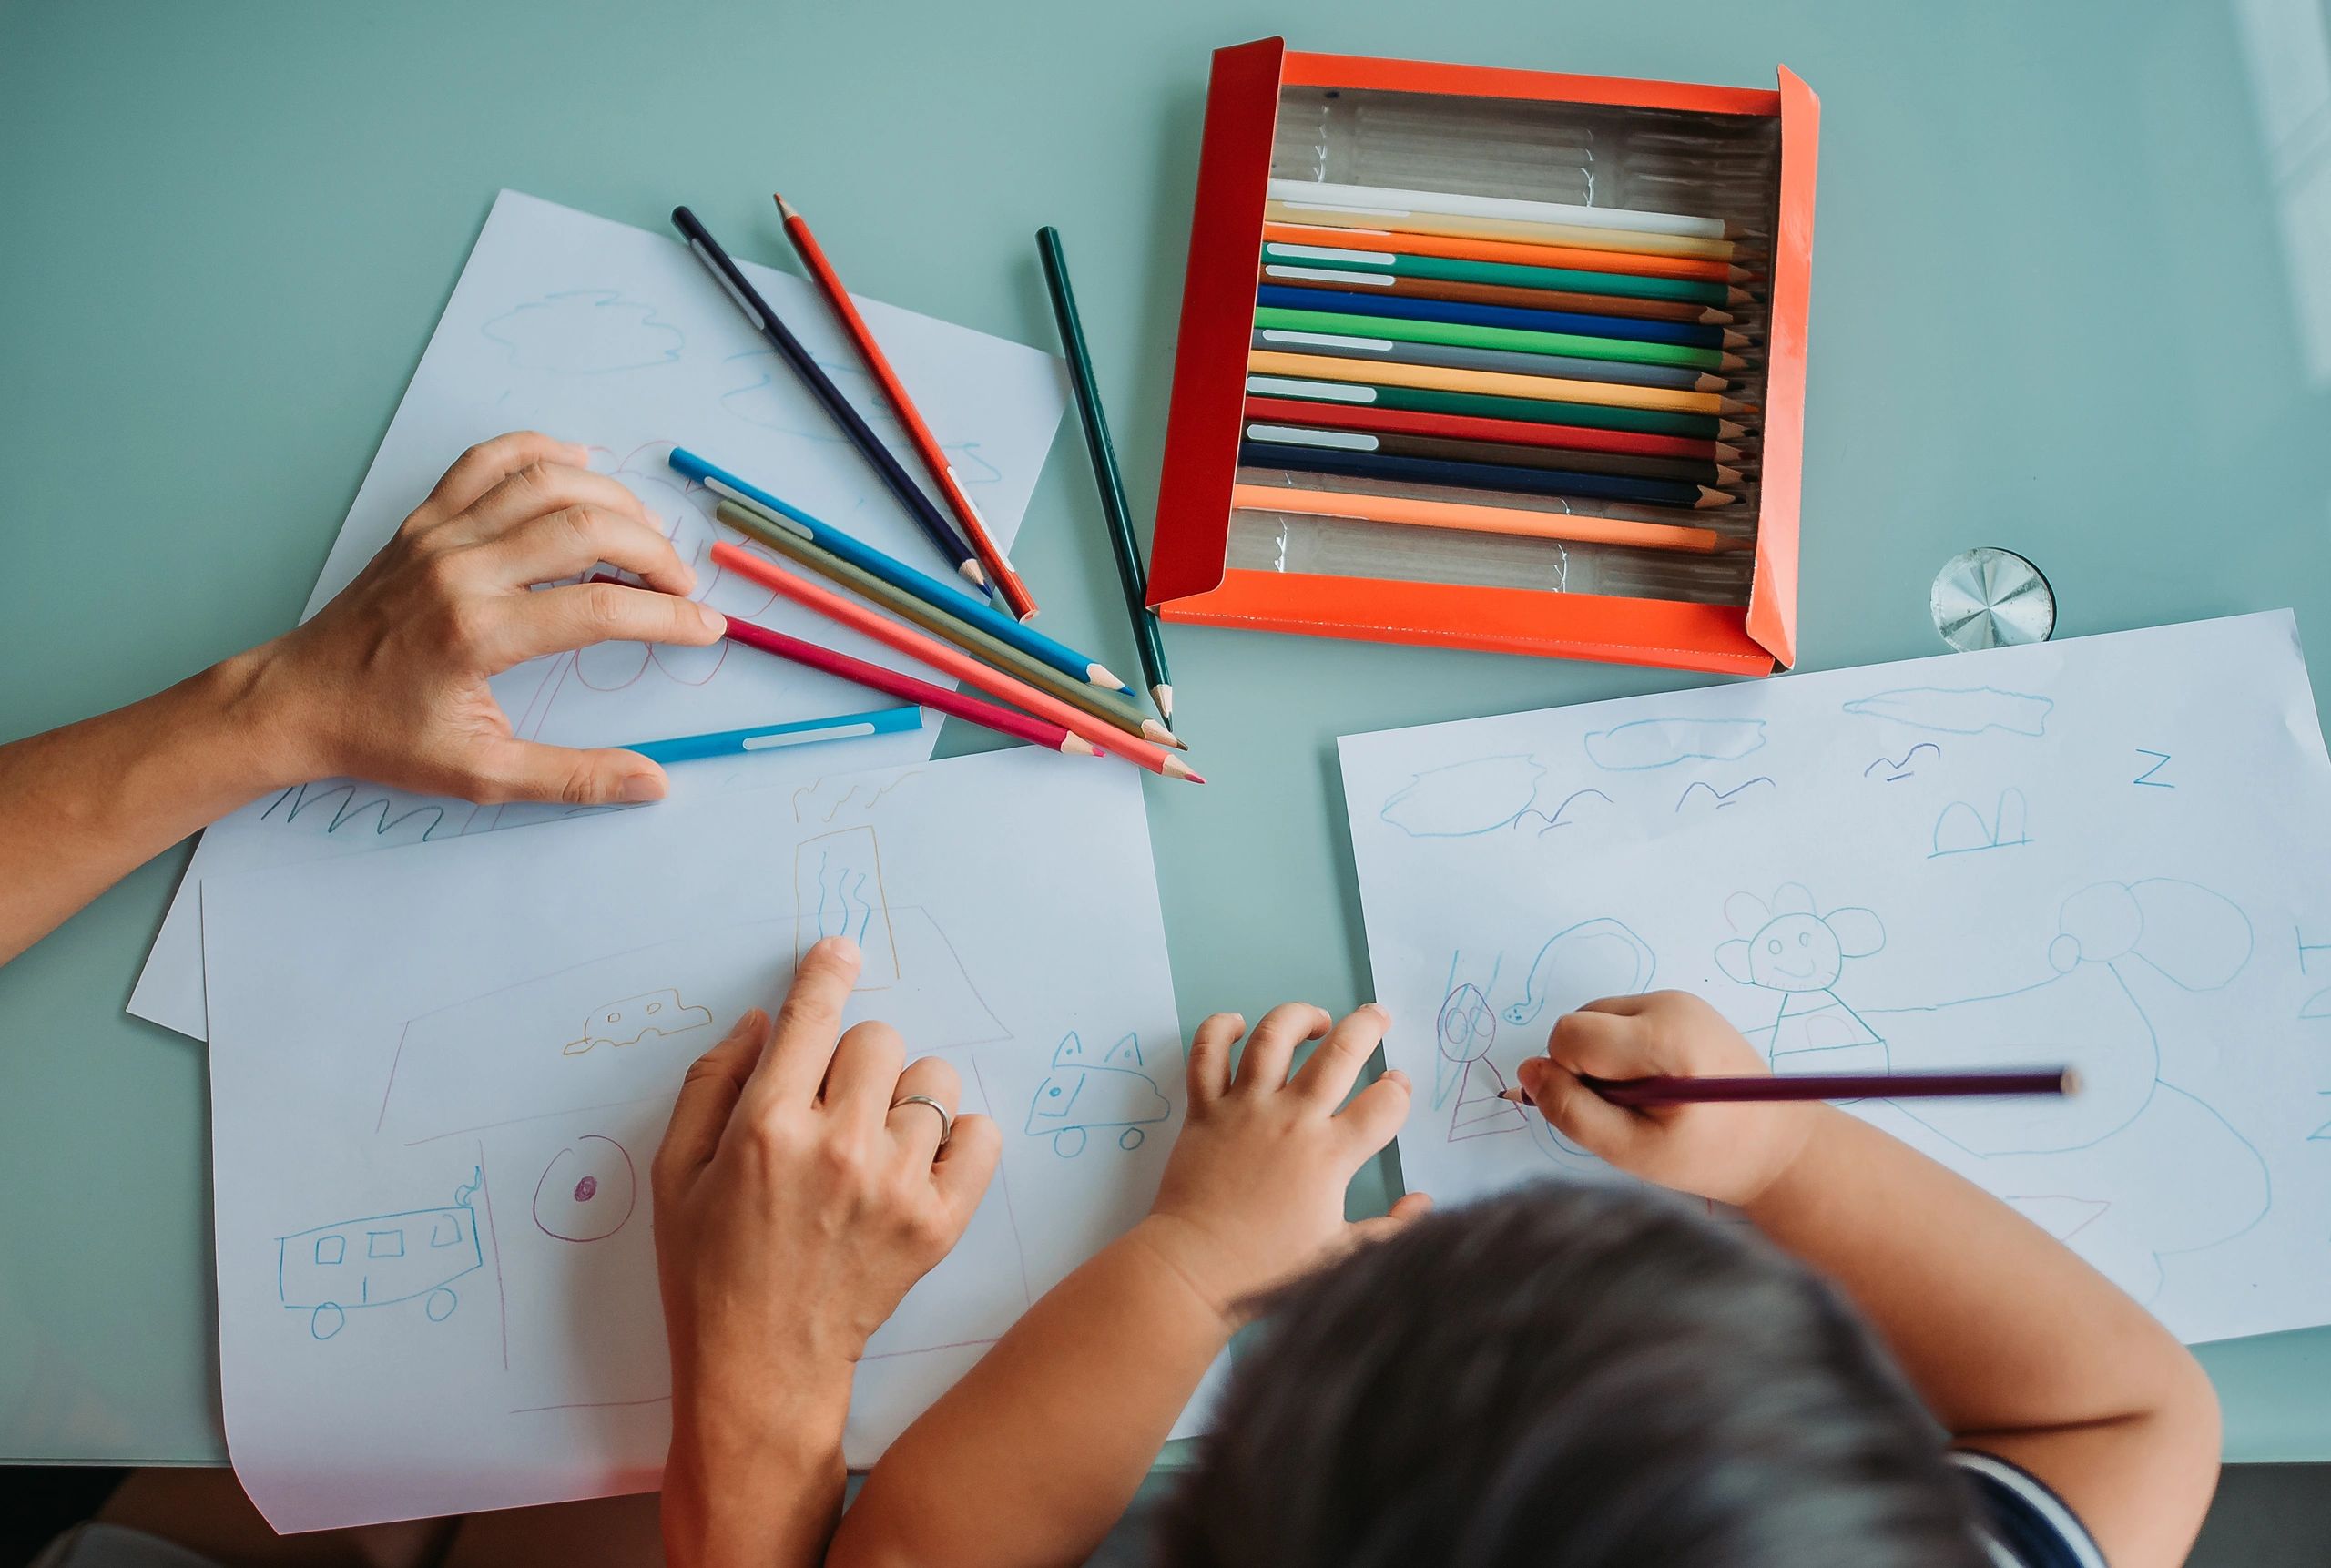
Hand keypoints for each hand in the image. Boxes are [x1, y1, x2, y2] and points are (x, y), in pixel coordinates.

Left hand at [244, 430, 727, 804]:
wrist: (298, 700)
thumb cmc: (386, 738)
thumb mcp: (482, 773)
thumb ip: (573, 777)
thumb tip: (654, 782)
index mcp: (479, 634)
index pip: (601, 608)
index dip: (668, 616)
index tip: (706, 627)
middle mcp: (462, 570)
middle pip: (585, 527)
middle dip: (653, 551)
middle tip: (682, 584)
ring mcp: (439, 535)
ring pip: (546, 483)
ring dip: (613, 498)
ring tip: (647, 534)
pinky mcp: (423, 519)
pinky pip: (489, 461)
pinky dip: (541, 451)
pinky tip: (580, 464)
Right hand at [653, 937, 1000, 1431]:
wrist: (762, 1367)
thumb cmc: (708, 1271)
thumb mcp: (672, 1174)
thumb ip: (710, 1084)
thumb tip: (758, 1021)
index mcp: (766, 1127)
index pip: (813, 1016)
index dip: (827, 972)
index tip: (840, 953)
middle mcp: (838, 1146)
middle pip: (880, 1038)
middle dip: (854, 1060)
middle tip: (832, 1106)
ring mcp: (896, 1185)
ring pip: (932, 1082)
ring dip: (903, 1101)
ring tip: (871, 1147)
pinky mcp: (939, 1222)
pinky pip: (980, 1135)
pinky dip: (956, 1140)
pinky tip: (915, 1165)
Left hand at [1139, 1003, 1426, 1322]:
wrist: (1196, 1269)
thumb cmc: (1269, 1266)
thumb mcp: (1341, 1254)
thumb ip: (1391, 1228)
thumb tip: (1425, 1203)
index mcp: (1331, 1155)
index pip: (1383, 1105)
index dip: (1398, 1091)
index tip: (1397, 1084)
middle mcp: (1292, 1119)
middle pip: (1340, 1053)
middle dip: (1367, 1027)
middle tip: (1378, 1017)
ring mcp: (1245, 1108)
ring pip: (1275, 1038)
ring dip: (1300, 1018)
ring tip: (1317, 1020)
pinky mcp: (1204, 1110)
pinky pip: (1207, 1054)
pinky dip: (1220, 1029)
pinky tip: (1238, 1024)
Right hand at [1516, 990, 1816, 1205]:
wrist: (1778, 1146)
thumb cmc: (1710, 1158)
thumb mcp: (1632, 1152)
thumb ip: (1574, 1112)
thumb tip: (1528, 1073)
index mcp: (1664, 1039)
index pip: (1571, 1035)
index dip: (1572, 1077)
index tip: (1611, 1110)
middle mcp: (1670, 1005)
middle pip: (1581, 1023)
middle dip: (1589, 1068)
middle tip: (1634, 1111)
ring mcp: (1678, 1000)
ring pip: (1597, 1020)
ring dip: (1605, 1062)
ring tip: (1651, 1100)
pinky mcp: (1681, 1004)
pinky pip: (1620, 1020)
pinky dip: (1623, 1052)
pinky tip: (1660, 1083)